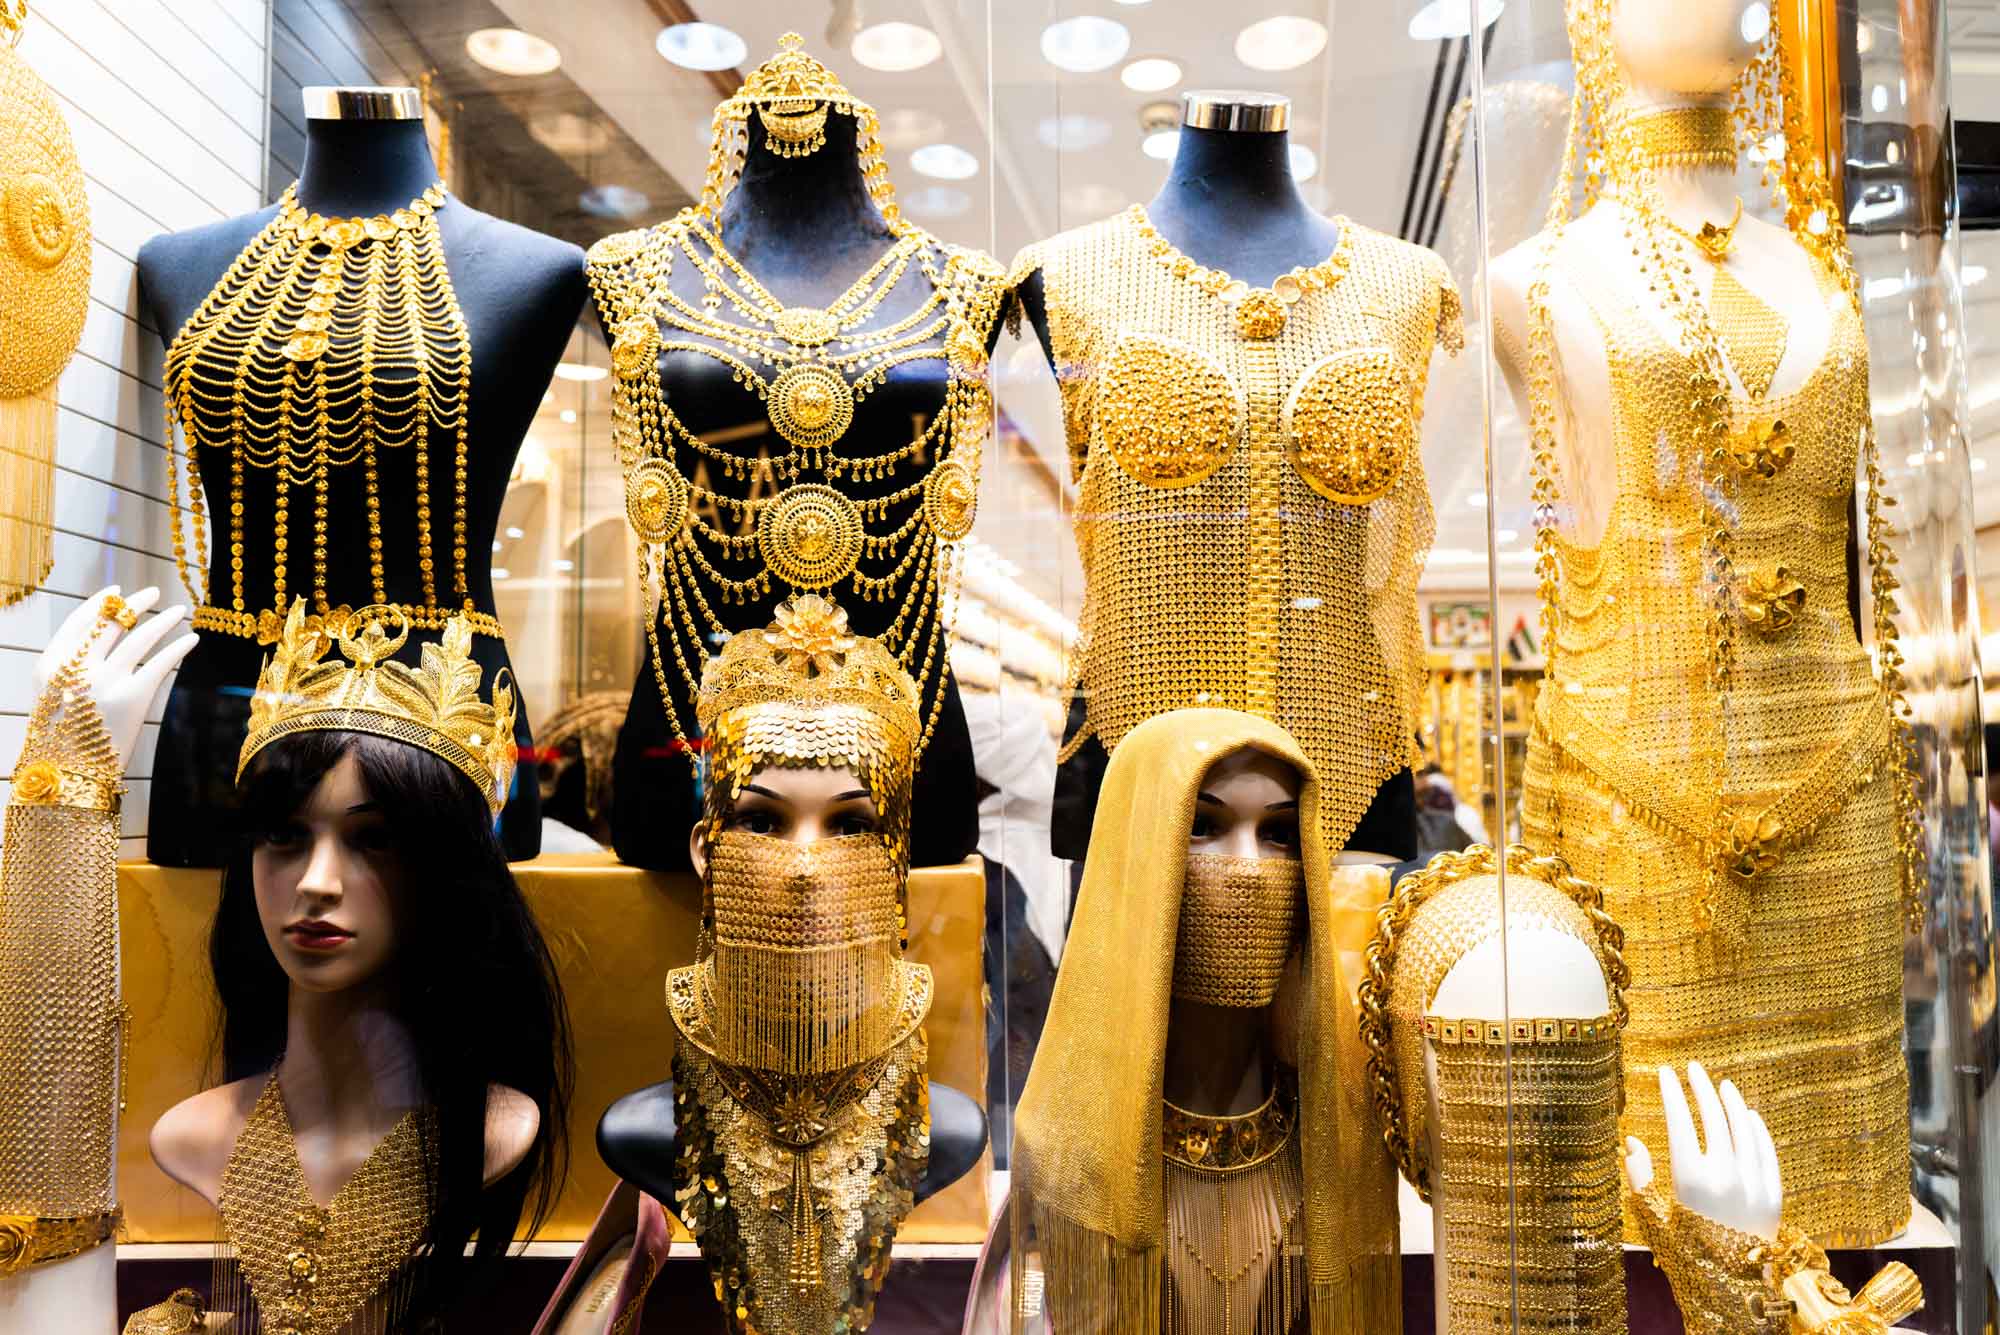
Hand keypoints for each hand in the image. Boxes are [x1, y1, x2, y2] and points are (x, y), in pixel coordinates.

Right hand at [31, 587, 197, 771]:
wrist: (69, 777)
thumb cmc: (61, 737)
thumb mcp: (52, 696)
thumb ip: (70, 666)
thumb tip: (101, 634)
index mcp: (51, 665)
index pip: (79, 621)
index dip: (100, 603)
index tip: (117, 591)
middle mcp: (77, 669)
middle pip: (111, 623)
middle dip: (135, 604)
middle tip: (153, 591)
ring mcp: (105, 683)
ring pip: (140, 638)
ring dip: (163, 619)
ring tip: (180, 610)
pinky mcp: (133, 698)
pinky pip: (161, 663)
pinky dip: (179, 647)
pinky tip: (193, 638)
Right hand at [1624, 1060, 1782, 1241]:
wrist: (1732, 1289)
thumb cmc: (1684, 1253)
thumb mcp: (1653, 1217)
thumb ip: (1640, 1177)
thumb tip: (1631, 1141)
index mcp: (1689, 1178)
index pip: (1679, 1121)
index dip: (1672, 1093)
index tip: (1665, 1073)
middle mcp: (1724, 1175)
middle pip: (1713, 1117)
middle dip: (1701, 1088)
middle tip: (1693, 1068)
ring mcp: (1752, 1183)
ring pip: (1744, 1129)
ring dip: (1732, 1102)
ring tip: (1722, 1084)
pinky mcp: (1773, 1195)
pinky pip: (1767, 1152)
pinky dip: (1758, 1129)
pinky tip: (1749, 1115)